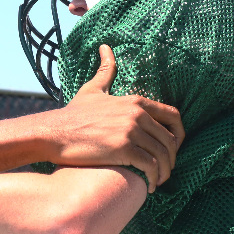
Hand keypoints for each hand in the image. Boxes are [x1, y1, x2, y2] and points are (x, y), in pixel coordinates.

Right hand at [54, 44, 184, 191]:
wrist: (53, 133)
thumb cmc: (73, 114)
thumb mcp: (92, 89)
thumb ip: (105, 70)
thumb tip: (105, 47)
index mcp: (135, 101)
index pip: (173, 116)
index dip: (179, 135)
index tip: (173, 149)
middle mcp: (136, 114)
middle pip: (170, 140)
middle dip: (172, 159)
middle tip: (164, 171)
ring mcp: (130, 131)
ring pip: (162, 155)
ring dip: (164, 172)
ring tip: (157, 182)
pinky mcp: (123, 149)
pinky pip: (149, 166)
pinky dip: (153, 179)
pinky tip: (148, 186)